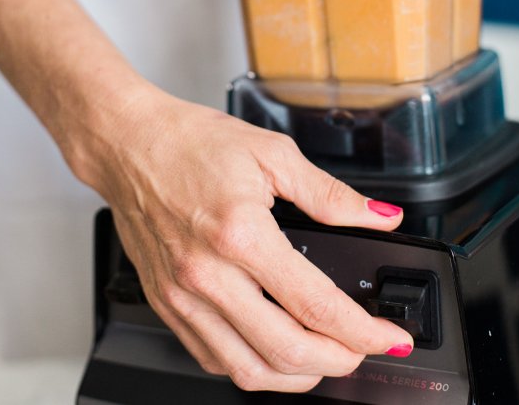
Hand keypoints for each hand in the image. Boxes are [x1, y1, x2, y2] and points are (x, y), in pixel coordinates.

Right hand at [80, 84, 413, 392]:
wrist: (129, 143)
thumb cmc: (190, 142)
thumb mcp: (273, 155)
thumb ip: (331, 195)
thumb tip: (379, 216)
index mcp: (241, 235)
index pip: (316, 305)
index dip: (363, 331)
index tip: (389, 335)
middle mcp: (207, 275)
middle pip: (286, 351)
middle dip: (339, 361)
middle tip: (363, 348)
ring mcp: (181, 295)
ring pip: (247, 369)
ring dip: (297, 376)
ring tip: (325, 357)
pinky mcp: (165, 303)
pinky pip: (211, 356)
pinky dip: (251, 365)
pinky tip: (271, 348)